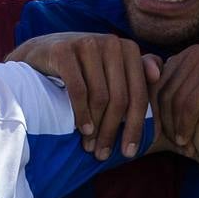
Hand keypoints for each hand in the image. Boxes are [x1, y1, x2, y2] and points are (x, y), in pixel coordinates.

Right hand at [8, 32, 159, 158]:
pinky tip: (82, 130)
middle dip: (112, 132)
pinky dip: (81, 113)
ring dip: (96, 127)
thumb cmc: (83, 68)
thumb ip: (137, 73)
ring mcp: (87, 43)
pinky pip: (78, 90)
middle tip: (104, 155)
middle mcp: (111, 42)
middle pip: (120, 98)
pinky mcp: (63, 50)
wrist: (40, 54)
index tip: (130, 152)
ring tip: (90, 147)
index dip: (136, 126)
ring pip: (100, 97)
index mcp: (128, 49)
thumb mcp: (111, 70)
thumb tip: (157, 76)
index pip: (138, 94)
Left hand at [156, 45, 198, 152]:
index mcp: (192, 54)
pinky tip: (188, 141)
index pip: (157, 81)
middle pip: (161, 90)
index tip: (163, 133)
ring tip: (181, 146)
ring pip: (173, 99)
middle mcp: (196, 53)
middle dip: (161, 120)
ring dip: (173, 126)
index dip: (156, 109)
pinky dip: (185, 125)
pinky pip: (189, 103)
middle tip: (169, 144)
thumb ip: (194, 86)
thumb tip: (167, 104)